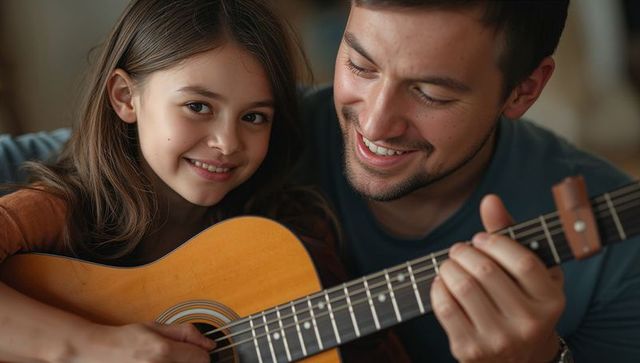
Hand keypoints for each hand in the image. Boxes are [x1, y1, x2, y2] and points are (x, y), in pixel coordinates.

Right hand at [70, 321, 214, 362]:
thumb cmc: (125, 339)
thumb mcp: (155, 327)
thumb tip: (209, 343)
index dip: (200, 353)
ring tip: (162, 360)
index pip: (202, 358)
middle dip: (189, 361)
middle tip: (174, 356)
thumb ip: (185, 333)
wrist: (97, 353)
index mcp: (163, 351)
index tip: (192, 351)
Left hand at [430, 194, 564, 362]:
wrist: (518, 359)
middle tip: (459, 249)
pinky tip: (443, 283)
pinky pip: (445, 308)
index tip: (480, 238)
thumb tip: (490, 200)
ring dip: (449, 267)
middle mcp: (529, 324)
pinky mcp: (470, 350)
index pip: (523, 262)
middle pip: (485, 272)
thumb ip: (510, 234)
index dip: (495, 242)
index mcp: (551, 302)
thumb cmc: (522, 302)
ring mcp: (499, 340)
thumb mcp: (531, 273)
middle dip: (464, 252)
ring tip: (450, 264)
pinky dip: (438, 288)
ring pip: (463, 287)